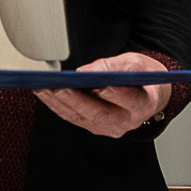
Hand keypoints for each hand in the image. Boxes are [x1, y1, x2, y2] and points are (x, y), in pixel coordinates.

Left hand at [33, 52, 173, 137]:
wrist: (147, 92)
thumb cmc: (142, 77)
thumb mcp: (135, 63)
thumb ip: (113, 67)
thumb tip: (85, 72)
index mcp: (144, 104)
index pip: (131, 101)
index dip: (117, 95)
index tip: (103, 86)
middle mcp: (126, 121)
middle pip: (100, 114)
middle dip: (77, 101)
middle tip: (60, 88)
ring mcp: (109, 127)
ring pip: (82, 118)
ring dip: (60, 103)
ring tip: (44, 88)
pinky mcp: (95, 126)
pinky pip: (74, 118)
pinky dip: (57, 106)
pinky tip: (45, 94)